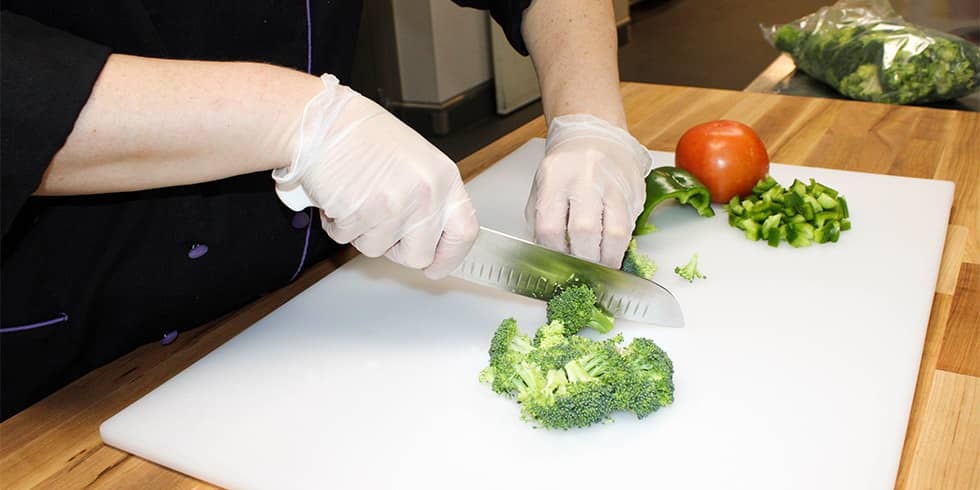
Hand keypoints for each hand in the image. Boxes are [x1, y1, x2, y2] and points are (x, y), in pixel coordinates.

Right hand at [273, 75, 478, 278]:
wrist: (322, 120)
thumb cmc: (364, 136)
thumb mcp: (417, 162)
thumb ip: (430, 199)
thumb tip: (430, 237)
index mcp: (443, 179)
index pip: (464, 232)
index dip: (449, 257)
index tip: (435, 266)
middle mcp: (425, 194)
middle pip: (419, 256)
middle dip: (395, 250)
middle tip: (379, 225)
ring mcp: (394, 205)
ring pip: (377, 250)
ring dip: (361, 232)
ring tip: (356, 198)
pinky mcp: (361, 213)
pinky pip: (347, 240)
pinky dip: (337, 225)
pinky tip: (339, 197)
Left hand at [525, 114, 651, 267]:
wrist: (594, 136)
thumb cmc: (565, 169)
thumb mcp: (542, 188)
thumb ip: (540, 221)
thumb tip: (546, 258)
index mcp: (555, 176)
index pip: (550, 226)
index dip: (554, 252)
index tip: (558, 264)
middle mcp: (585, 177)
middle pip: (584, 230)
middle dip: (583, 258)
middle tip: (582, 270)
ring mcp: (613, 182)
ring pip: (615, 230)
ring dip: (608, 257)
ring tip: (601, 266)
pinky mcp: (634, 189)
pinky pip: (630, 225)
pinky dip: (621, 245)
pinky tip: (612, 251)